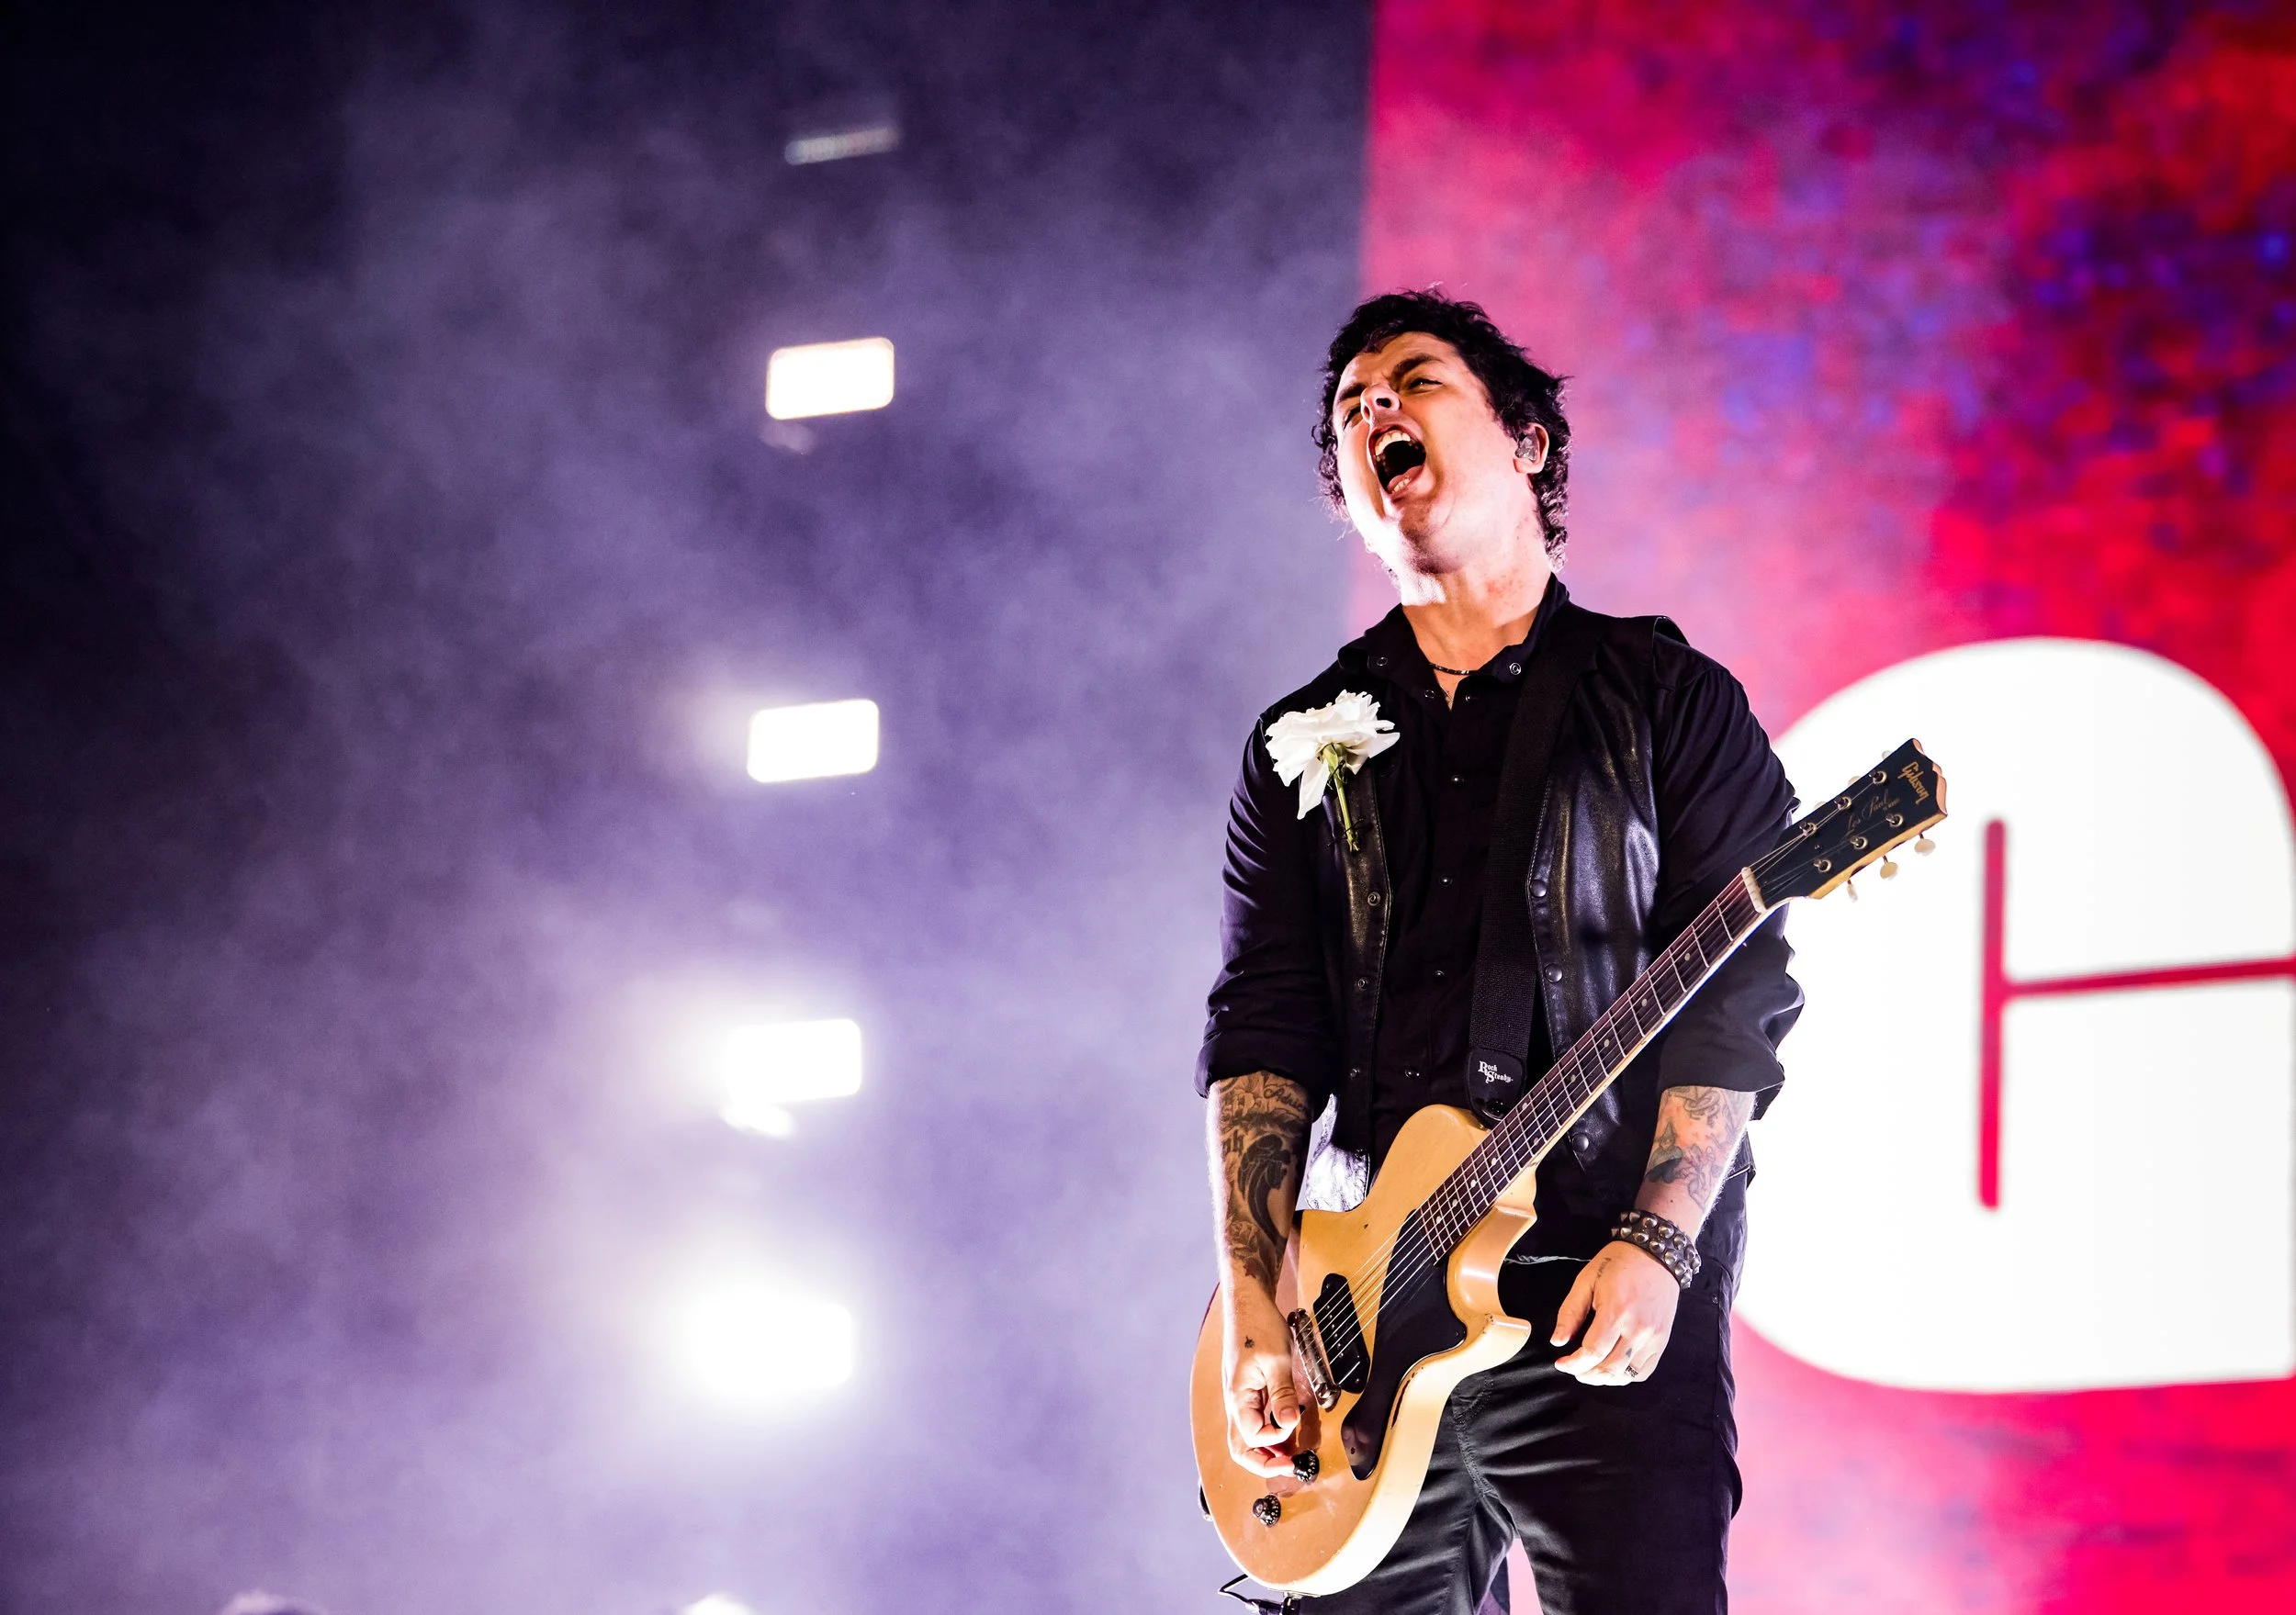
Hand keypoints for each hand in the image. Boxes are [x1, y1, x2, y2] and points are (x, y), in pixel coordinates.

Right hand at [1222, 1282, 1302, 1477]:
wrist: (1247, 1303)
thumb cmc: (1258, 1325)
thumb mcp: (1277, 1360)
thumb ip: (1282, 1394)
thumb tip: (1288, 1423)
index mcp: (1237, 1397)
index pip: (1253, 1436)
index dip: (1276, 1439)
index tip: (1294, 1426)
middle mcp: (1235, 1402)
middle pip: (1241, 1447)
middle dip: (1265, 1463)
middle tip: (1290, 1467)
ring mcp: (1241, 1398)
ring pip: (1248, 1437)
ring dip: (1268, 1450)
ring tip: (1291, 1454)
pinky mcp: (1248, 1392)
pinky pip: (1256, 1421)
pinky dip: (1270, 1432)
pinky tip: (1287, 1429)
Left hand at [1552, 1240, 1680, 1385]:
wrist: (1657, 1254)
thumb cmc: (1619, 1264)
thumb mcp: (1586, 1280)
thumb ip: (1570, 1312)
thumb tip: (1558, 1341)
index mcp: (1616, 1311)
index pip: (1592, 1352)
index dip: (1572, 1364)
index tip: (1561, 1363)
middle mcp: (1638, 1329)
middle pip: (1609, 1368)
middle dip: (1586, 1374)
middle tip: (1573, 1369)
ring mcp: (1654, 1337)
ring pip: (1626, 1375)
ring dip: (1605, 1378)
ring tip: (1591, 1370)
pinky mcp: (1663, 1341)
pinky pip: (1644, 1371)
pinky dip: (1626, 1376)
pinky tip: (1613, 1368)